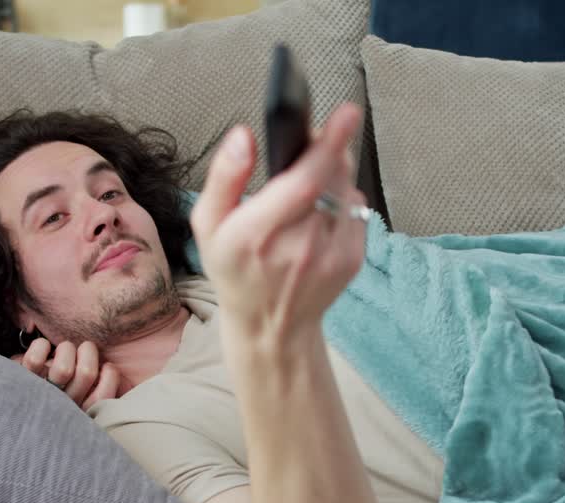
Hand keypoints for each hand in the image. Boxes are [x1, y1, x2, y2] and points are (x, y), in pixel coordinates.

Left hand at [10, 338, 120, 410]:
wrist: (12, 406)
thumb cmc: (52, 396)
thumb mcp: (80, 399)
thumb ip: (99, 389)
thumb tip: (120, 376)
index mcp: (80, 412)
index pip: (106, 394)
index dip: (110, 373)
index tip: (102, 366)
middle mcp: (63, 406)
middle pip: (87, 372)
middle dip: (87, 352)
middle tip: (81, 351)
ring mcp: (42, 394)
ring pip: (63, 367)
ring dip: (65, 349)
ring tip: (61, 350)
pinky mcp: (22, 381)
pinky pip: (35, 359)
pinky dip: (41, 346)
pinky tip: (42, 348)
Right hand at [189, 102, 365, 343]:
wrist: (269, 326)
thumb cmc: (234, 268)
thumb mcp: (208, 225)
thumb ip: (223, 177)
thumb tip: (243, 135)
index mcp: (257, 234)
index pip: (304, 182)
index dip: (328, 145)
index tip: (346, 114)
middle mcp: (298, 246)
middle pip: (330, 178)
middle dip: (326, 150)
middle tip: (309, 146)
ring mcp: (330, 255)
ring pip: (346, 189)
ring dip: (334, 173)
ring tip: (308, 186)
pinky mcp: (351, 259)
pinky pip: (355, 209)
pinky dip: (342, 200)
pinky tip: (318, 215)